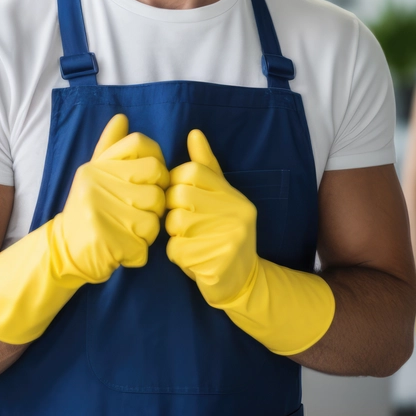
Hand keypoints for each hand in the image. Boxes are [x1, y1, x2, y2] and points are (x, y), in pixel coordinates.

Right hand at [52, 114, 168, 283]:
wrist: (63, 250)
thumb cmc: (85, 210)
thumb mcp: (93, 174)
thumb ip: (110, 147)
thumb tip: (122, 117)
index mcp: (96, 166)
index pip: (141, 144)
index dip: (155, 159)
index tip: (150, 177)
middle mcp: (95, 183)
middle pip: (157, 178)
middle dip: (156, 198)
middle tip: (140, 210)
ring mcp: (100, 211)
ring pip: (155, 214)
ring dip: (149, 228)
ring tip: (129, 230)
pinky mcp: (107, 240)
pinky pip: (146, 242)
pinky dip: (140, 249)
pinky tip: (124, 246)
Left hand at [165, 129, 258, 306]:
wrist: (243, 282)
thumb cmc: (222, 234)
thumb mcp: (220, 199)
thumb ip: (206, 168)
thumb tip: (194, 133)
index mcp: (236, 197)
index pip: (192, 171)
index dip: (176, 183)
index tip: (178, 198)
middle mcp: (238, 214)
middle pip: (180, 195)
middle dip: (172, 210)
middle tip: (182, 223)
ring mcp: (230, 239)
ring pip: (176, 222)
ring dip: (173, 234)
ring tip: (188, 240)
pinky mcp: (217, 263)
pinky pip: (176, 250)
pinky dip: (176, 256)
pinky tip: (191, 259)